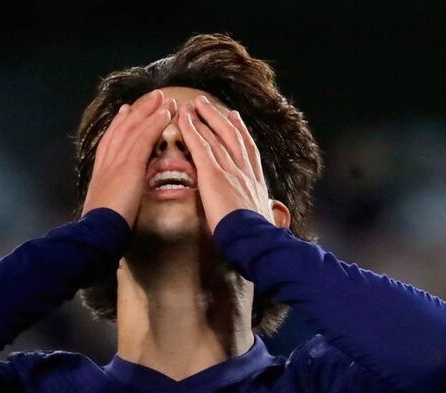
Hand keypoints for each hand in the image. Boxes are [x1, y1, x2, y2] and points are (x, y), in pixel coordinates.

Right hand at [81, 90, 176, 226]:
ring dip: (150, 111)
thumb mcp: (107, 204)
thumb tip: (120, 191)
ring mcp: (118, 160)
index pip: (111, 139)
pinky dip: (155, 123)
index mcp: (101, 170)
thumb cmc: (103, 225)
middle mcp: (108, 160)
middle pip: (123, 128)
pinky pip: (144, 138)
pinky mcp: (130, 165)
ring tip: (163, 98)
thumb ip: (114, 192)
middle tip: (152, 97)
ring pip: (134, 129)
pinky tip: (165, 112)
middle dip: (138, 111)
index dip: (120, 124)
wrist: (99, 229)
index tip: (127, 110)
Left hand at [178, 95, 274, 233]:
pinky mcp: (213, 174)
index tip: (234, 117)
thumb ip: (258, 208)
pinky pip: (200, 147)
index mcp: (255, 180)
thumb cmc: (256, 235)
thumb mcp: (262, 217)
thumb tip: (262, 211)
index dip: (240, 130)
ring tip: (193, 104)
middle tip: (206, 102)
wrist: (253, 238)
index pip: (248, 148)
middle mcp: (244, 169)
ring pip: (215, 136)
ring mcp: (229, 169)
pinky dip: (192, 130)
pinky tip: (184, 119)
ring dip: (202, 118)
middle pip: (231, 134)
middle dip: (218, 116)